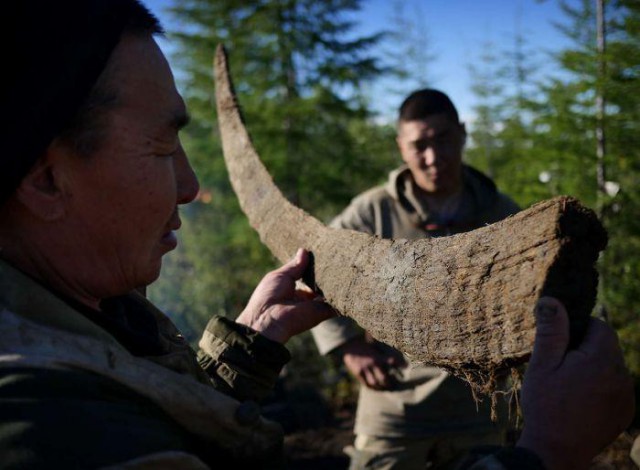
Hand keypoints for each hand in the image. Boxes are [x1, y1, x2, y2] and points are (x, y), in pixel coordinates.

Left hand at [235, 248, 335, 342]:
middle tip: (336, 257)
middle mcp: (307, 298)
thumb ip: (295, 266)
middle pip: (321, 283)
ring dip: (336, 281)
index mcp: (294, 290)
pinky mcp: (324, 311)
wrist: (269, 319)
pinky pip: (337, 302)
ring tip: (344, 264)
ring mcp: (316, 305)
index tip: (324, 253)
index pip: (309, 277)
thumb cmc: (268, 296)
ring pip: (330, 291)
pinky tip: (347, 278)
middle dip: (328, 272)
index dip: (315, 267)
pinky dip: (342, 293)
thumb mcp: (280, 276)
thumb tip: (304, 251)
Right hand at [340, 335, 406, 389]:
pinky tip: (374, 388)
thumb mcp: (373, 344)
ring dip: (380, 387)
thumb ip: (381, 349)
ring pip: (375, 383)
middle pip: (383, 378)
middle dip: (389, 383)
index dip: (400, 364)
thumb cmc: (362, 342)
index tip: (406, 367)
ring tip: (384, 388)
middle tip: (393, 385)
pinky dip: (371, 387)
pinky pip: (365, 383)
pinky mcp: (358, 372)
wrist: (348, 343)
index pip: (391, 361)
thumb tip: (390, 345)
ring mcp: (365, 369)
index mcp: (378, 356)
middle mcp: (372, 363)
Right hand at [516, 297, 634, 469]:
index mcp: (602, 360)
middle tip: (560, 367)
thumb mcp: (542, 364)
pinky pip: (616, 387)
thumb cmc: (545, 405)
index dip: (578, 329)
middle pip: (607, 346)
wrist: (556, 451)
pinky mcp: (625, 411)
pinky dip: (601, 387)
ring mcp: (627, 396)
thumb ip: (551, 331)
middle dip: (585, 349)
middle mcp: (622, 376)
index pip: (600, 326)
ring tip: (568, 386)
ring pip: (612, 367)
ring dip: (593, 368)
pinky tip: (580, 400)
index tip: (560, 345)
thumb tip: (552, 299)